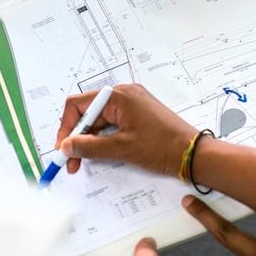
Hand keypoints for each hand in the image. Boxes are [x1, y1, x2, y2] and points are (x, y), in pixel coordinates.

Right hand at [56, 84, 196, 176]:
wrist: (193, 153)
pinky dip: (104, 138)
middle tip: (72, 161)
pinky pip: (113, 123)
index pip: (78, 104)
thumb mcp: (121, 148)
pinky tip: (101, 154)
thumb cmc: (164, 147)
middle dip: (77, 137)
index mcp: (119, 96)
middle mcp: (125, 95)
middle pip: (88, 112)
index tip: (63, 148)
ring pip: (100, 120)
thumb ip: (90, 146)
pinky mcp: (138, 115)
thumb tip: (67, 146)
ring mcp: (132, 104)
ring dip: (90, 140)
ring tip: (85, 161)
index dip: (67, 127)